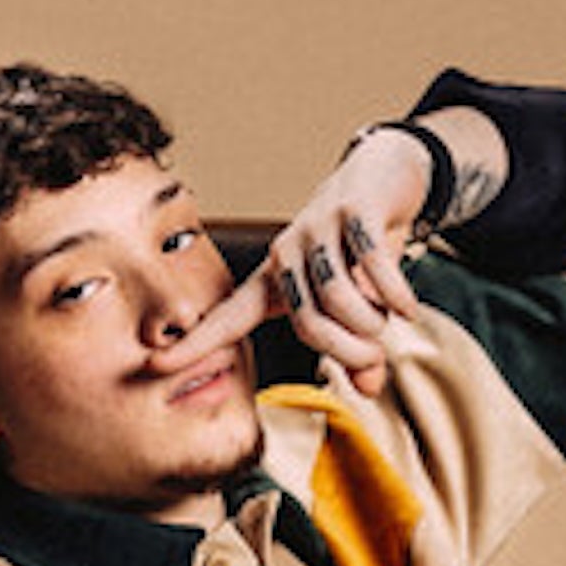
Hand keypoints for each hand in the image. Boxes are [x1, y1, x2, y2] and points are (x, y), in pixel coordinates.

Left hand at [167, 107, 506, 401]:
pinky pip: (371, 267)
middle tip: (374, 357)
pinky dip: (395, 296)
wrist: (385, 175)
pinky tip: (409, 310)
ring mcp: (317, 228)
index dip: (195, 344)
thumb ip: (358, 347)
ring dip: (372, 324)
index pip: (228, 317)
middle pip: (308, 324)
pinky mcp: (353, 211)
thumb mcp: (357, 302)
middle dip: (349, 351)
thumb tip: (369, 391)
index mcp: (275, 280)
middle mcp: (286, 253)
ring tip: (390, 324)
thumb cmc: (361, 250)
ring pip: (337, 299)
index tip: (155, 364)